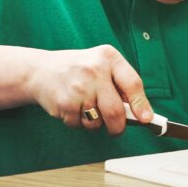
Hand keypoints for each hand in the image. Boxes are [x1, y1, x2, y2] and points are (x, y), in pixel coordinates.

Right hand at [24, 45, 152, 133]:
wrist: (41, 70)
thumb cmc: (79, 70)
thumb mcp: (102, 65)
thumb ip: (122, 84)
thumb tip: (142, 113)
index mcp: (109, 58)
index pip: (133, 83)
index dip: (141, 104)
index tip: (146, 119)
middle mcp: (94, 71)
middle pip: (115, 111)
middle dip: (118, 127)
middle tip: (117, 128)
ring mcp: (78, 88)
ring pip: (97, 123)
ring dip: (95, 124)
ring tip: (87, 108)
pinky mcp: (64, 103)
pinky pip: (79, 125)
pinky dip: (79, 123)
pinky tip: (73, 108)